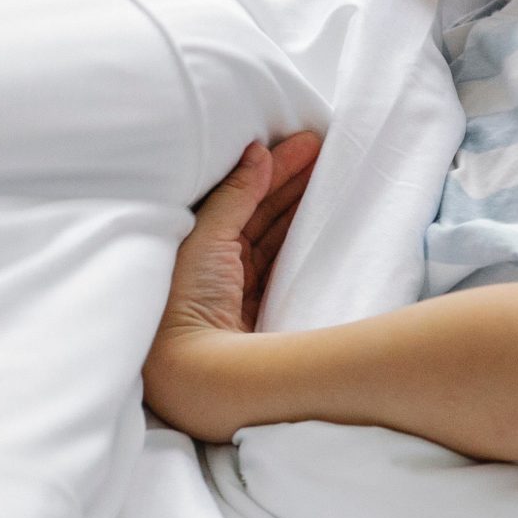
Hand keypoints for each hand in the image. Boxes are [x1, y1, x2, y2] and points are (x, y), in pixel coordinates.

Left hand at [141, 133, 320, 437]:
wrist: (195, 372)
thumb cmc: (185, 304)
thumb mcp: (205, 240)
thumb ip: (234, 195)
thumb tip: (255, 153)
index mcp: (196, 249)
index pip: (240, 198)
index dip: (271, 169)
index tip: (303, 144)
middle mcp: (219, 268)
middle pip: (261, 213)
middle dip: (291, 180)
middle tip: (325, 150)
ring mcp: (246, 290)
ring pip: (278, 235)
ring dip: (302, 203)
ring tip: (333, 173)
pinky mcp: (270, 310)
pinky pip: (291, 263)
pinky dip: (307, 239)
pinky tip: (327, 220)